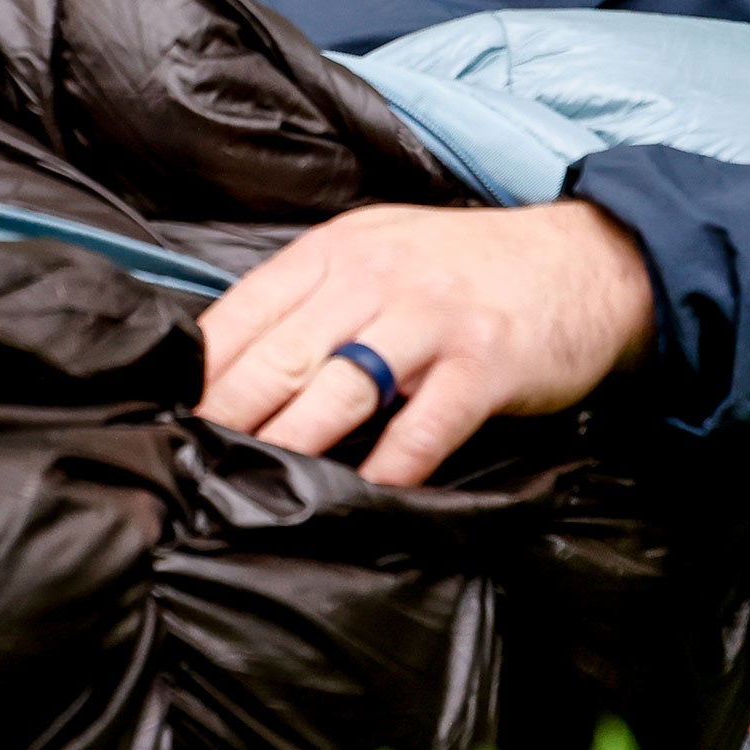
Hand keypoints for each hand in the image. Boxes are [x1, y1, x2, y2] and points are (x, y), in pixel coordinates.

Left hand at [195, 201, 656, 485]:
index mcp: (339, 250)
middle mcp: (378, 276)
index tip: (161, 424)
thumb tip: (229, 368)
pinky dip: (385, 470)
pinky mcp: (484, 362)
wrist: (588, 260)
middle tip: (182, 474)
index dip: (196, 376)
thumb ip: (315, 299)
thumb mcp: (383, 255)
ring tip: (244, 494)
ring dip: (287, 447)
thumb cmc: (469, 271)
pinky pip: (422, 428)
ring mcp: (432, 318)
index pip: (243, 313)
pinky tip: (358, 499)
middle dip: (224, 421)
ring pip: (337, 390)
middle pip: (279, 357)